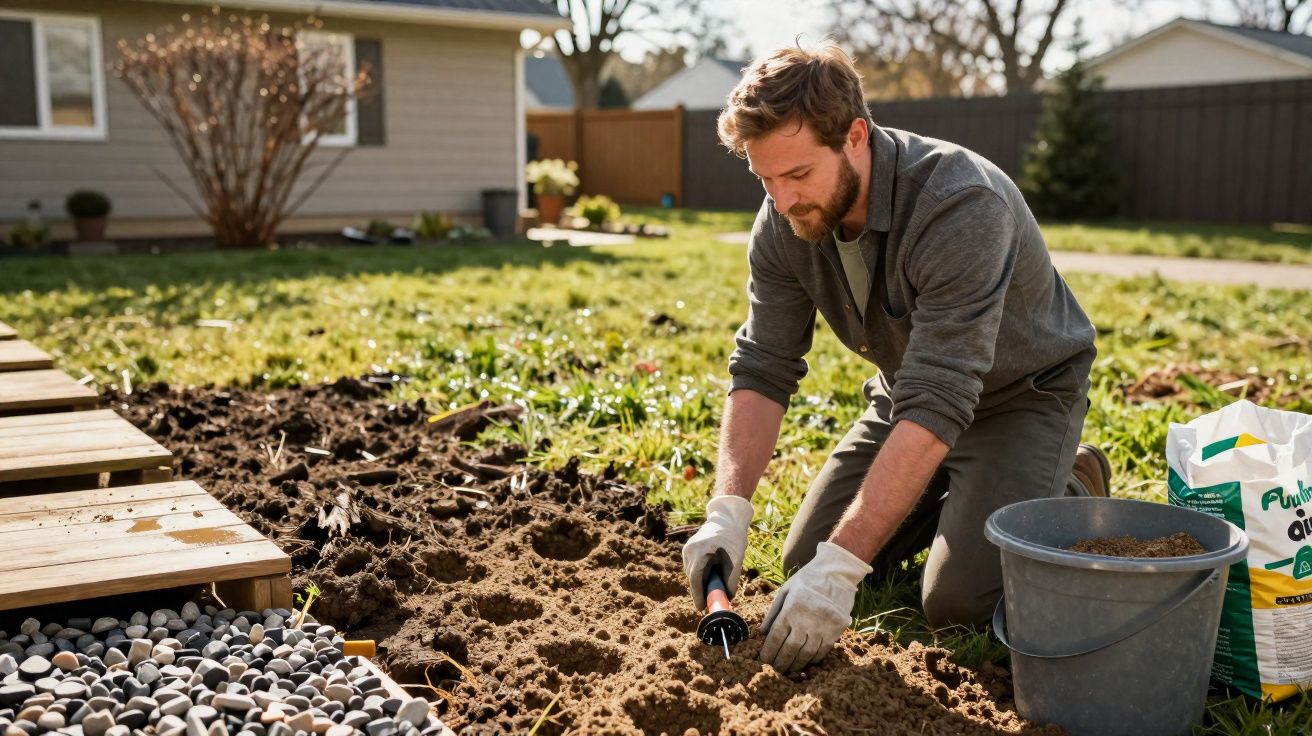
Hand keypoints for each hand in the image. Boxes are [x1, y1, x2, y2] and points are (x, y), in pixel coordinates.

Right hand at [681, 495, 753, 609]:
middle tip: (709, 603)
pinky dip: (700, 573)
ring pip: (691, 572)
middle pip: (692, 577)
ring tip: (712, 589)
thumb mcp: (736, 558)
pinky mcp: (689, 548)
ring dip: (700, 581)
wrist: (727, 517)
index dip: (698, 595)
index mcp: (700, 551)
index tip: (701, 608)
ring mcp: (687, 549)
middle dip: (700, 591)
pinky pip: (692, 566)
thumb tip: (728, 597)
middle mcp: (689, 550)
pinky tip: (709, 576)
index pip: (695, 578)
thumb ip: (731, 578)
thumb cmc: (733, 536)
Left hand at [759, 541, 870, 671]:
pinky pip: (822, 650)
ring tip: (789, 669)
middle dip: (780, 662)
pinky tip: (806, 661)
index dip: (768, 652)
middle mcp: (806, 621)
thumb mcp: (786, 590)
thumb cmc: (808, 580)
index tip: (763, 660)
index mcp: (790, 610)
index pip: (776, 637)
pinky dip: (813, 659)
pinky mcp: (835, 630)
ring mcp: (822, 627)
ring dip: (796, 664)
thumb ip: (773, 612)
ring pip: (807, 654)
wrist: (837, 573)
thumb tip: (763, 632)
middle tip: (775, 669)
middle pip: (790, 649)